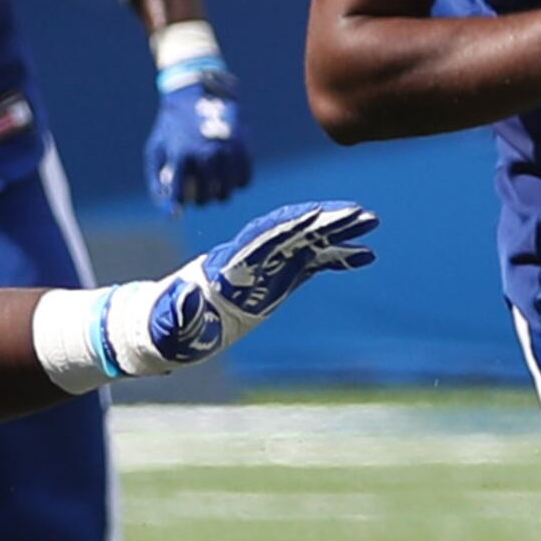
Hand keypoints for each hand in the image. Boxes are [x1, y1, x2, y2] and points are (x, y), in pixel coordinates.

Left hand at [122, 202, 378, 373]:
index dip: (287, 225)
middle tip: (361, 212)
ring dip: (337, 231)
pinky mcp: (276, 279)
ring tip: (371, 221)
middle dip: (323, 220)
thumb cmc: (168, 327)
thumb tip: (184, 294)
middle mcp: (250, 259)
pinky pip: (311, 263)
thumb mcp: (170, 324)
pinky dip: (337, 257)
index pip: (261, 238)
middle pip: (291, 231)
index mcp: (228, 265)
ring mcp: (266, 267)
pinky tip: (365, 255)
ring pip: (305, 241)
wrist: (171, 328)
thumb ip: (179, 310)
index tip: (315, 213)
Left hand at [144, 58, 253, 210]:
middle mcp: (206, 153)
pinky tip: (233, 180)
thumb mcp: (156, 149)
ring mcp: (226, 149)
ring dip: (223, 194)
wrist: (195, 93)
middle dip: (204, 201)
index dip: (180, 203)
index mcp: (182, 155)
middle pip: (209, 195)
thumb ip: (157, 181)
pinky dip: (239, 183)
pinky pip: (245, 177)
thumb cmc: (171, 126)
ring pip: (229, 189)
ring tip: (218, 190)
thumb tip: (168, 211)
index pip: (182, 194)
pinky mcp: (243, 144)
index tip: (181, 203)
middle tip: (202, 198)